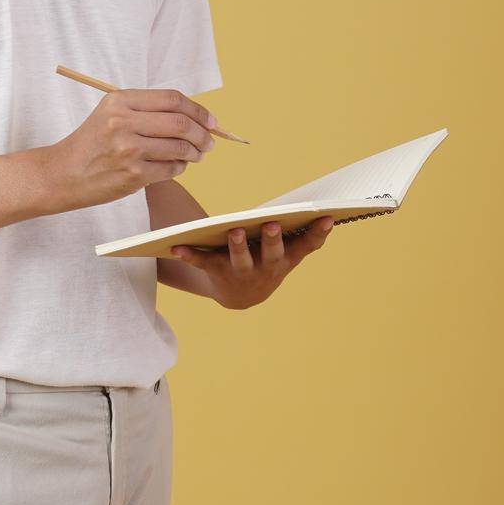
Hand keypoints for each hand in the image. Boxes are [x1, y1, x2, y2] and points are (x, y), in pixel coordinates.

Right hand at [38, 88, 216, 214]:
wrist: (63, 174)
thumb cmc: (92, 144)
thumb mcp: (111, 114)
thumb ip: (146, 111)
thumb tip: (194, 118)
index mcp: (119, 101)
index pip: (171, 99)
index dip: (197, 110)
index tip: (211, 120)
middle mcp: (123, 121)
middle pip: (180, 122)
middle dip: (203, 134)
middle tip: (210, 142)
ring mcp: (128, 149)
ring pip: (180, 148)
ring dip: (195, 153)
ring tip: (196, 155)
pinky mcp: (133, 174)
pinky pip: (171, 169)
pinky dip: (180, 168)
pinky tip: (176, 166)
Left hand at [169, 216, 333, 309]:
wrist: (242, 296)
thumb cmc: (267, 261)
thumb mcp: (287, 251)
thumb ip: (302, 233)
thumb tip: (323, 208)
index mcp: (287, 259)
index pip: (307, 245)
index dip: (319, 232)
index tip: (327, 216)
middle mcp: (267, 268)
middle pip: (271, 253)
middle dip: (273, 239)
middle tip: (273, 224)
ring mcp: (242, 273)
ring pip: (240, 259)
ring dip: (238, 245)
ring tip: (235, 230)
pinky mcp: (217, 272)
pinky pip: (202, 263)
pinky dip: (189, 254)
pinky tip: (176, 246)